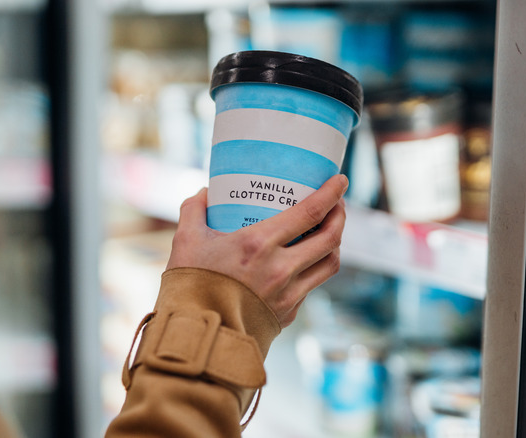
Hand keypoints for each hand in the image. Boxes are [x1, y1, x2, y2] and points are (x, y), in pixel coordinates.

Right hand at [167, 174, 347, 327]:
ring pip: (329, 264)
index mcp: (258, 245)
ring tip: (328, 231)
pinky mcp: (288, 314)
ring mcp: (288, 294)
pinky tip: (305, 261)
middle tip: (337, 204)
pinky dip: (313, 269)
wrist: (195, 340)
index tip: (340, 180)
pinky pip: (310, 286)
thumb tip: (204, 193)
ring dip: (334, 244)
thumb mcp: (185, 242)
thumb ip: (194, 211)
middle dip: (340, 216)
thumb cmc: (189, 287)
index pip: (310, 213)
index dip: (331, 194)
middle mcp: (280, 269)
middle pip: (330, 238)